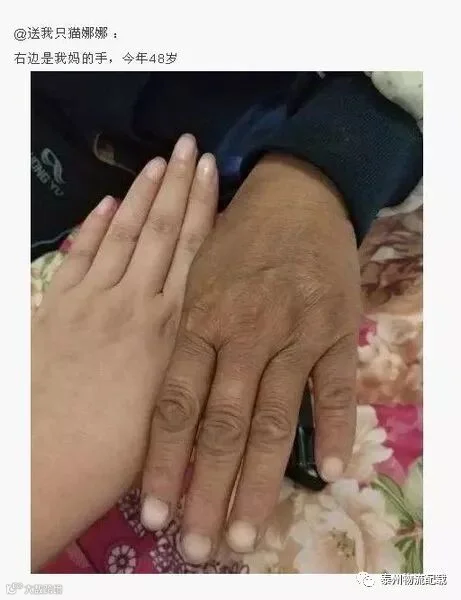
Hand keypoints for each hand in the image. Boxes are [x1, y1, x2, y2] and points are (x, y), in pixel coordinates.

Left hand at [31, 135, 216, 568]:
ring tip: (156, 162)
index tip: (210, 171)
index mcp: (168, 327)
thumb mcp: (171, 409)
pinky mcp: (58, 308)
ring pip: (123, 234)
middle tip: (187, 146)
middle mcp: (133, 302)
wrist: (46, 469)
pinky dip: (95, 226)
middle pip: (159, 232)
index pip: (191, 252)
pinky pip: (81, 255)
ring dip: (140, 195)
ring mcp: (91, 301)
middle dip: (175, 186)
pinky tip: (107, 202)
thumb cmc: (117, 453)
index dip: (201, 207)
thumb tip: (210, 329)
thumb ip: (186, 361)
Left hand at [141, 154, 360, 562]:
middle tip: (200, 546)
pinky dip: (335, 430)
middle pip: (222, 424)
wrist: (294, 196)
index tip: (153, 512)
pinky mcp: (336, 330)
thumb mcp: (196, 280)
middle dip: (209, 489)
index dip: (162, 462)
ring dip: (262, 480)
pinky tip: (330, 472)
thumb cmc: (236, 244)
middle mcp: (245, 333)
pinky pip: (337, 388)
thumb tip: (174, 410)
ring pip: (275, 417)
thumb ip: (188, 341)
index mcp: (201, 320)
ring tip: (250, 531)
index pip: (175, 403)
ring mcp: (294, 333)